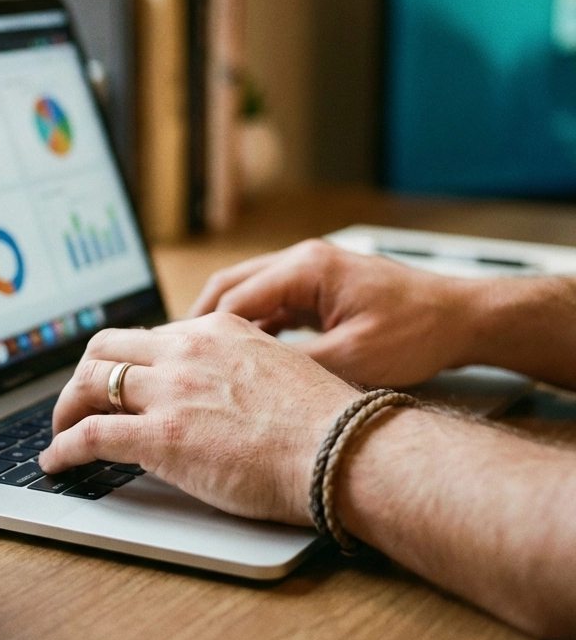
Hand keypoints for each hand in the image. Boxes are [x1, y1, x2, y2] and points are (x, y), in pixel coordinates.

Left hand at [38, 313, 357, 524]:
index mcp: (214, 329)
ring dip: (65, 409)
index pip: (148, 337)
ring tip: (60, 431)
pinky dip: (63, 448)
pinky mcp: (159, 436)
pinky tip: (56, 462)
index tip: (118, 382)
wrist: (340, 450)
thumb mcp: (277, 364)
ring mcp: (169, 391)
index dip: (125, 363)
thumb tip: (219, 384)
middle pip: (106, 348)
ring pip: (89, 384)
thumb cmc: (324, 420)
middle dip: (84, 374)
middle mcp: (185, 351)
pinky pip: (90, 435)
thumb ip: (238, 364)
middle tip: (78, 400)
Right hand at [187, 239, 481, 385]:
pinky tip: (241, 356)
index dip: (205, 333)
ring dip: (224, 324)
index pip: (235, 298)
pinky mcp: (318, 288)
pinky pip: (270, 303)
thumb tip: (247, 379)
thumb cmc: (417, 331)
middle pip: (230, 286)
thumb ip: (295, 365)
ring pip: (247, 293)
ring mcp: (310, 272)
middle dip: (201, 321)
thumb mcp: (352, 359)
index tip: (184, 360)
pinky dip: (251, 327)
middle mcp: (302, 260)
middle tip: (177, 355)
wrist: (462, 319)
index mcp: (306, 267)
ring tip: (202, 359)